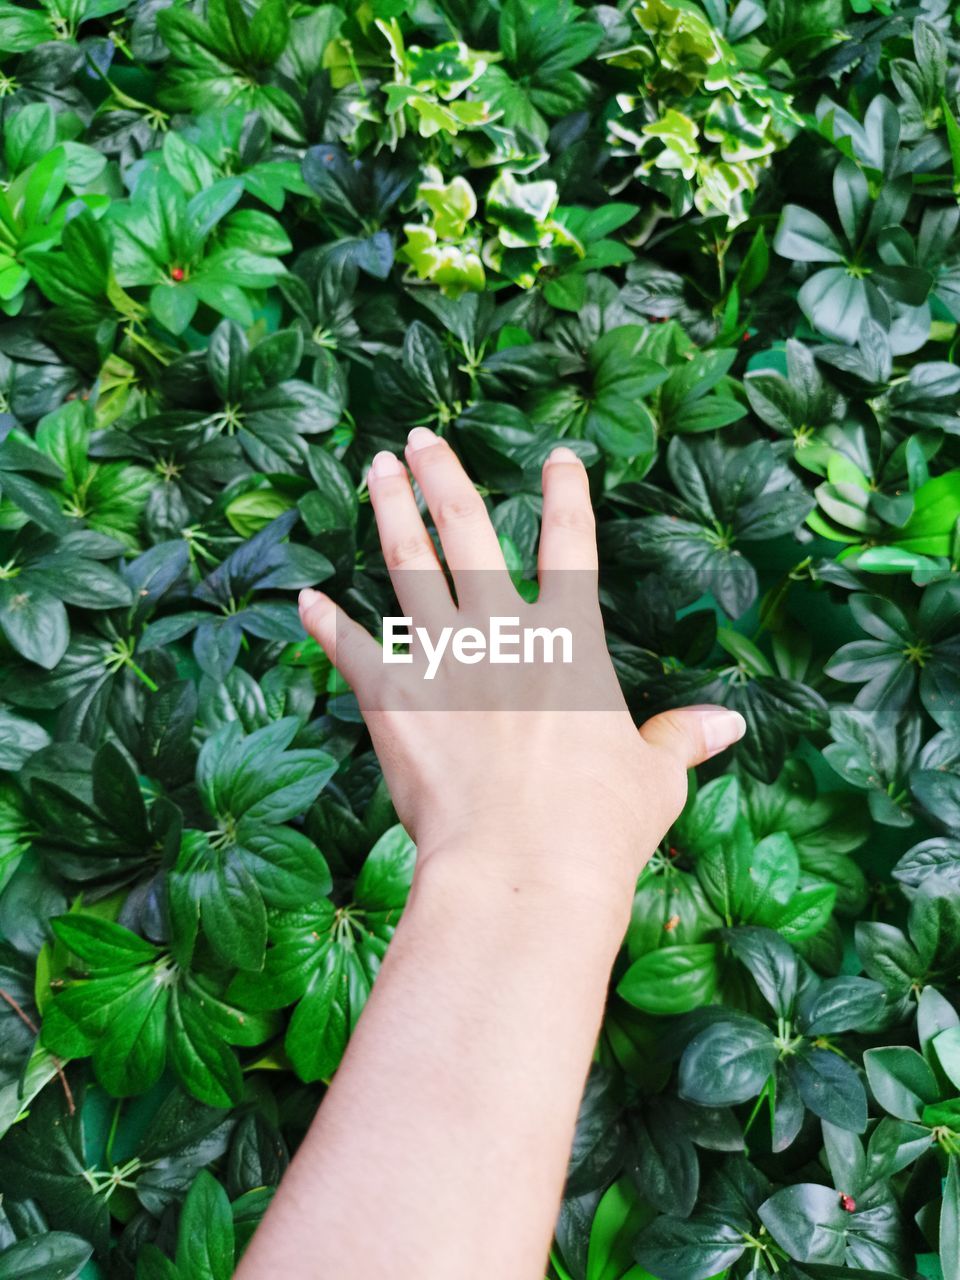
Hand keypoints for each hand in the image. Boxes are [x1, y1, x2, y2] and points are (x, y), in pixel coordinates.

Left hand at [299, 428, 744, 919]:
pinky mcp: (390, 697)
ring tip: (375, 469)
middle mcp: (500, 630)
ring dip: (388, 511)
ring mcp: (440, 656)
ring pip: (407, 563)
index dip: (567, 495)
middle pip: (465, 529)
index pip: (571, 544)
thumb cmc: (599, 825)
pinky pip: (351, 646)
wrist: (522, 865)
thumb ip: (681, 738)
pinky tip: (306, 598)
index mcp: (569, 639)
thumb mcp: (654, 777)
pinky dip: (326, 623)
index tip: (558, 457)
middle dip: (441, 476)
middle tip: (419, 438)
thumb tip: (729, 725)